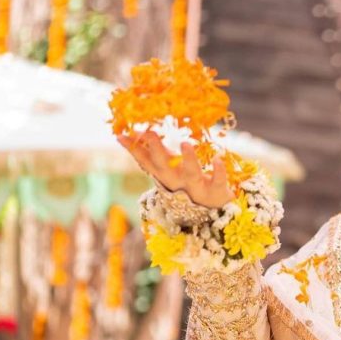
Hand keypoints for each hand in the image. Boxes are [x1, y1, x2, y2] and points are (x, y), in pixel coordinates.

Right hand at [118, 129, 234, 207]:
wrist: (214, 208)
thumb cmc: (186, 182)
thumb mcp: (167, 167)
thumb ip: (150, 152)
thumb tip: (123, 134)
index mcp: (165, 175)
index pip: (146, 161)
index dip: (134, 149)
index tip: (122, 134)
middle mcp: (178, 182)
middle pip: (165, 167)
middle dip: (156, 150)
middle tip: (149, 132)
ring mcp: (197, 188)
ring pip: (191, 174)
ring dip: (188, 159)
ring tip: (185, 143)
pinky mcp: (216, 191)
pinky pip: (218, 181)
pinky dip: (218, 171)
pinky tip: (218, 158)